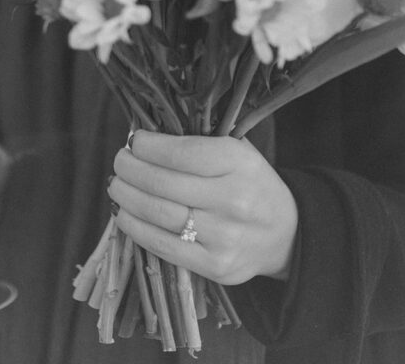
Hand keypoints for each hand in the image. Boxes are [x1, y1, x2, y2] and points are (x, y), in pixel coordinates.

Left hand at [108, 130, 297, 284]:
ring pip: (156, 213)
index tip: (134, 141)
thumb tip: (143, 138)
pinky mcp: (215, 265)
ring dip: (125, 196)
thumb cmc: (250, 184)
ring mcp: (225, 236)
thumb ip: (197, 141)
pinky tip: (124, 213)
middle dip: (129, 169)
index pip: (179, 153)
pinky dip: (134, 227)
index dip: (146, 146)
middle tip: (119, 162)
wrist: (288, 235)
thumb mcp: (237, 151)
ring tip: (116, 184)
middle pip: (161, 183)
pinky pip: (162, 245)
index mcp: (239, 163)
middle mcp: (234, 200)